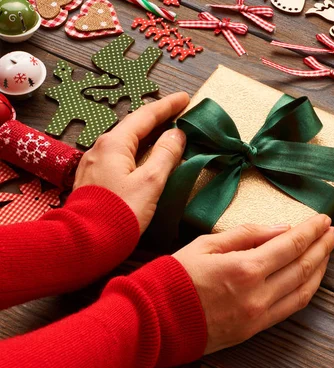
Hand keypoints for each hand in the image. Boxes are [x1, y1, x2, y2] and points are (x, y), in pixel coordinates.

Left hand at [74, 92, 189, 233]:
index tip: (186, 98)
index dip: (167, 106)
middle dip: (158, 119)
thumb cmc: (120, 212)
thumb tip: (177, 134)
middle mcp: (101, 148)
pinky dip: (138, 150)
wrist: (86, 242)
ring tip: (167, 133)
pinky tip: (146, 157)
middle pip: (134, 126)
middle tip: (179, 114)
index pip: (145, 116)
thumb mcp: (151, 182)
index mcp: (114, 144)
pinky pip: (120, 156)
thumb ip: (166, 155)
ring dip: (148, 136)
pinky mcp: (95, 179)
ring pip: (127, 142)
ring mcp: (95, 164)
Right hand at [173, 214, 333, 353]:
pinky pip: (291, 308)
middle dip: (322, 246)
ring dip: (320, 268)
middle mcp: (258, 294)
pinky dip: (306, 290)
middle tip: (333, 231)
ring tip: (328, 251)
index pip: (291, 244)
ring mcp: (258, 315)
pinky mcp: (254, 329)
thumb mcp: (207, 244)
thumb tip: (281, 228)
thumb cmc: (174, 277)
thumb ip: (247, 234)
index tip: (323, 218)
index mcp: (244, 268)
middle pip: (303, 266)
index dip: (311, 230)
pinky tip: (311, 277)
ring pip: (303, 290)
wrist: (152, 322)